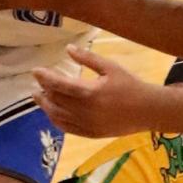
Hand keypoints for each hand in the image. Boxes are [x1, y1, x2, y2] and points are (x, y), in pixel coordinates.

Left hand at [33, 44, 157, 136]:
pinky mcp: (90, 134)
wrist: (147, 110)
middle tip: (37, 82)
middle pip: (56, 100)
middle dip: (44, 90)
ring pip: (58, 116)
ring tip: (39, 96)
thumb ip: (88, 58)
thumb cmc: (129, 84)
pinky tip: (52, 112)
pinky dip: (56, 120)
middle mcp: (85, 111)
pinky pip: (66, 128)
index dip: (45, 77)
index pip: (60, 85)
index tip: (35, 70)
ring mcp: (87, 125)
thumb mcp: (110, 67)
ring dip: (46, 106)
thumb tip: (68, 48)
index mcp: (91, 92)